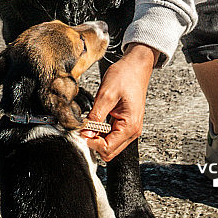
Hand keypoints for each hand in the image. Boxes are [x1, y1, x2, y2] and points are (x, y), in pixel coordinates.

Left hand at [83, 43, 158, 161]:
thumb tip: (85, 133)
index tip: (81, 131)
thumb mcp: (106, 94)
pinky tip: (96, 121)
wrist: (136, 66)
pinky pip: (111, 137)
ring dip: (97, 138)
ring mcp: (130, 128)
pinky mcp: (126, 124)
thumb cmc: (126, 76)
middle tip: (84, 127)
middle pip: (109, 152)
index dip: (91, 142)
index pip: (107, 149)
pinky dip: (102, 132)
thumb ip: (95, 116)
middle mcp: (133, 131)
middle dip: (94, 142)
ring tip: (91, 122)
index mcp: (130, 126)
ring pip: (110, 146)